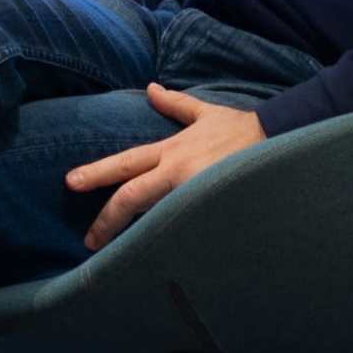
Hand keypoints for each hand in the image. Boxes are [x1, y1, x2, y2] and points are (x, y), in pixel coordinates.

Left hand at [64, 85, 266, 250]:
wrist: (281, 140)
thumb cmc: (241, 129)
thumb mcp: (205, 113)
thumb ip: (175, 105)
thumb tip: (151, 89)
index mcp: (172, 151)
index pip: (126, 163)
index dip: (97, 172)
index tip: (71, 182)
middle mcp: (178, 173)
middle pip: (133, 196)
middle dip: (107, 219)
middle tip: (88, 240)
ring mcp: (194, 194)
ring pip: (155, 218)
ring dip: (136, 237)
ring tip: (117, 258)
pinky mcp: (212, 210)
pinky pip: (186, 231)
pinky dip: (171, 243)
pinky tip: (159, 262)